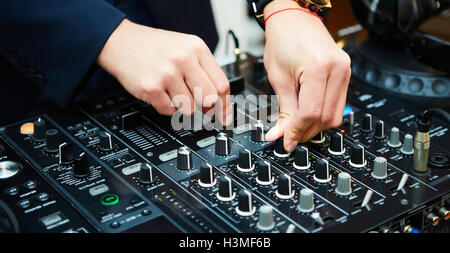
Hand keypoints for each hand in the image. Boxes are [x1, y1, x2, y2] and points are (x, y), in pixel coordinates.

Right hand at [97, 19, 231, 123]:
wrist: (122, 43)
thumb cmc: (156, 48)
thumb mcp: (186, 49)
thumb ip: (204, 73)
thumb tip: (218, 106)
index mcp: (197, 49)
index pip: (222, 84)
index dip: (225, 105)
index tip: (224, 117)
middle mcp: (183, 59)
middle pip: (209, 99)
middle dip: (205, 106)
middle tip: (197, 103)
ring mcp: (167, 74)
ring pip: (190, 108)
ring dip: (183, 106)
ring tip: (173, 90)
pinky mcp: (151, 88)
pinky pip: (169, 111)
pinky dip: (167, 107)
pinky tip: (161, 92)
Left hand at [263, 0, 350, 151]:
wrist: (294, 17)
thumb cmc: (283, 39)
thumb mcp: (278, 78)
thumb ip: (283, 110)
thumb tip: (281, 135)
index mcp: (319, 68)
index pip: (311, 112)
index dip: (297, 132)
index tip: (286, 142)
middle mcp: (338, 70)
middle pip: (327, 117)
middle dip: (307, 131)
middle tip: (289, 137)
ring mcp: (345, 71)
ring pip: (336, 115)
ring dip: (316, 125)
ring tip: (296, 125)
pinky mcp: (345, 73)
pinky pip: (338, 103)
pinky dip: (323, 113)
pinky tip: (308, 114)